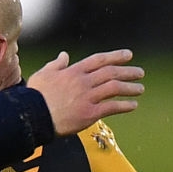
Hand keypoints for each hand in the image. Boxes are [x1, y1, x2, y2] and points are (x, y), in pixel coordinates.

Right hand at [25, 49, 143, 135]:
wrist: (32, 116)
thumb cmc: (35, 96)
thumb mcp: (43, 74)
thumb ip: (56, 64)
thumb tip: (64, 55)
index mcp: (74, 71)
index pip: (99, 60)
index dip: (116, 56)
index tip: (129, 55)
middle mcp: (83, 81)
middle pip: (111, 72)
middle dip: (128, 71)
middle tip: (140, 73)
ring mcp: (87, 97)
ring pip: (114, 88)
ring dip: (130, 88)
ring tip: (140, 89)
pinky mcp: (89, 114)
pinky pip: (111, 108)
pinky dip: (124, 106)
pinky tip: (133, 106)